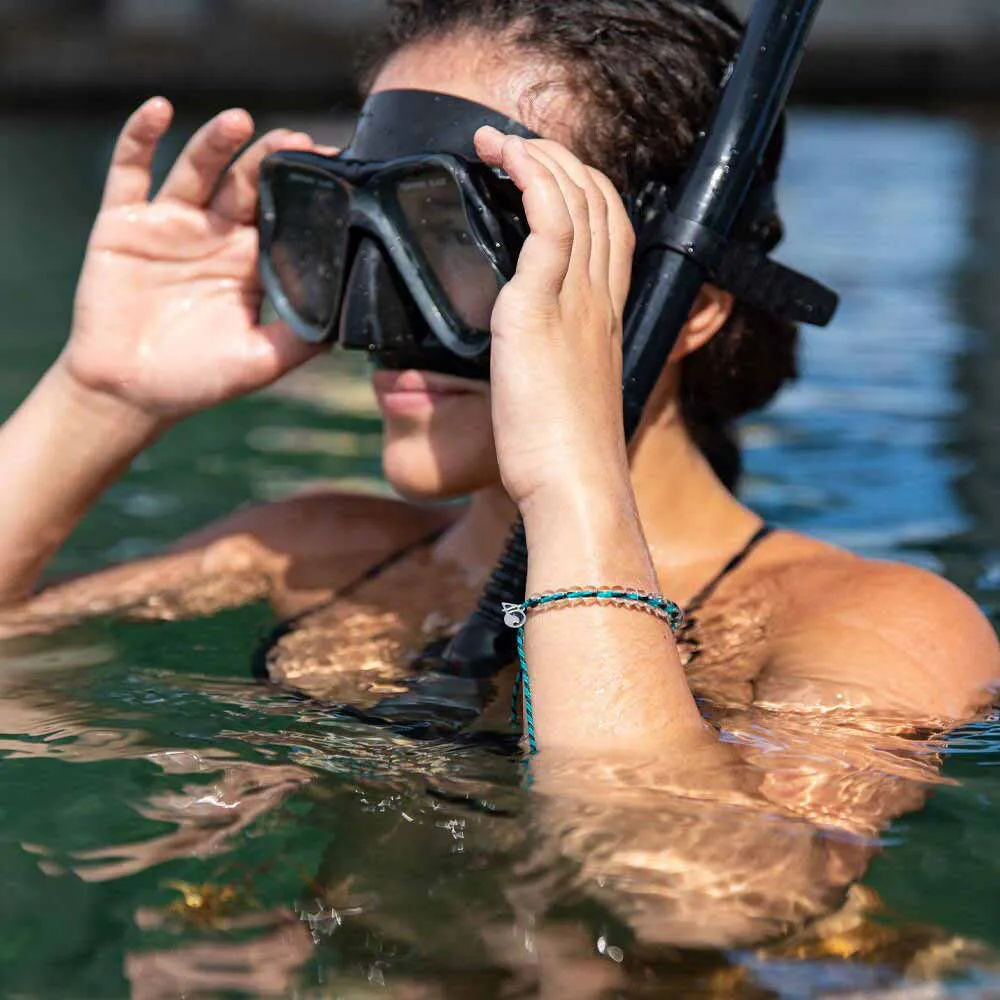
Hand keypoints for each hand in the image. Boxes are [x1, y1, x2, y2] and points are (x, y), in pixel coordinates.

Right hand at [63, 98, 323, 427]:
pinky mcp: (124, 222)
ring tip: (240, 122)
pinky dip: (140, 137)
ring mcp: (171, 224)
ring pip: (198, 170)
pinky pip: (131, 171)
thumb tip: (347, 322)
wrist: (129, 392)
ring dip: (217, 142)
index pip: (284, 214)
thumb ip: (302, 339)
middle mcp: (216, 234)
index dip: (305, 192)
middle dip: (270, 160)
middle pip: (247, 184)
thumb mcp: (261, 362)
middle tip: (295, 141)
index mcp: (251, 262)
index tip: (334, 168)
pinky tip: (160, 110)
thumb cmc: (198, 379)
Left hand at [473, 128, 635, 511]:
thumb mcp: (564, 399)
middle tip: (512, 146)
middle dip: (558, 160)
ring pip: (576, 199)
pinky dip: (530, 177)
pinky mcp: (541, 308)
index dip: (582, 190)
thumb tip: (526, 362)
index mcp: (607, 318)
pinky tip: (504, 159)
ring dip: (538, 156)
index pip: (612, 229)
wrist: (575, 485)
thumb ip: (552, 364)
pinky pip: (549, 221)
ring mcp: (577, 300)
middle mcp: (601, 300)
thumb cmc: (564, 456)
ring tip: (497, 140)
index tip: (543, 175)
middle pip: (600, 202)